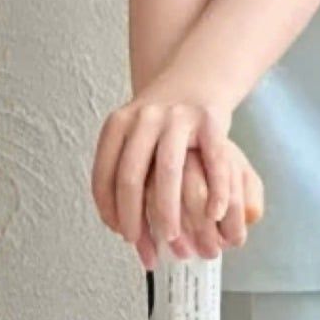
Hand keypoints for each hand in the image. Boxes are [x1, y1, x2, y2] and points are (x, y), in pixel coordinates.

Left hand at [91, 90, 257, 267]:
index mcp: (119, 123)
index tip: (119, 232)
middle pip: (131, 176)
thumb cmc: (163, 119)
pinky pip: (213, 161)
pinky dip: (215, 192)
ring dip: (168, 209)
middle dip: (134, 216)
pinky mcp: (211, 120)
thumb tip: (115, 220)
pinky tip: (213, 215)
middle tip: (141, 244)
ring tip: (172, 237)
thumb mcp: (132, 133)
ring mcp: (178, 117)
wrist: (196, 76)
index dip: (109, 208)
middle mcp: (145, 118)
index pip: (105, 174)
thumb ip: (122, 167)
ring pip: (168, 171)